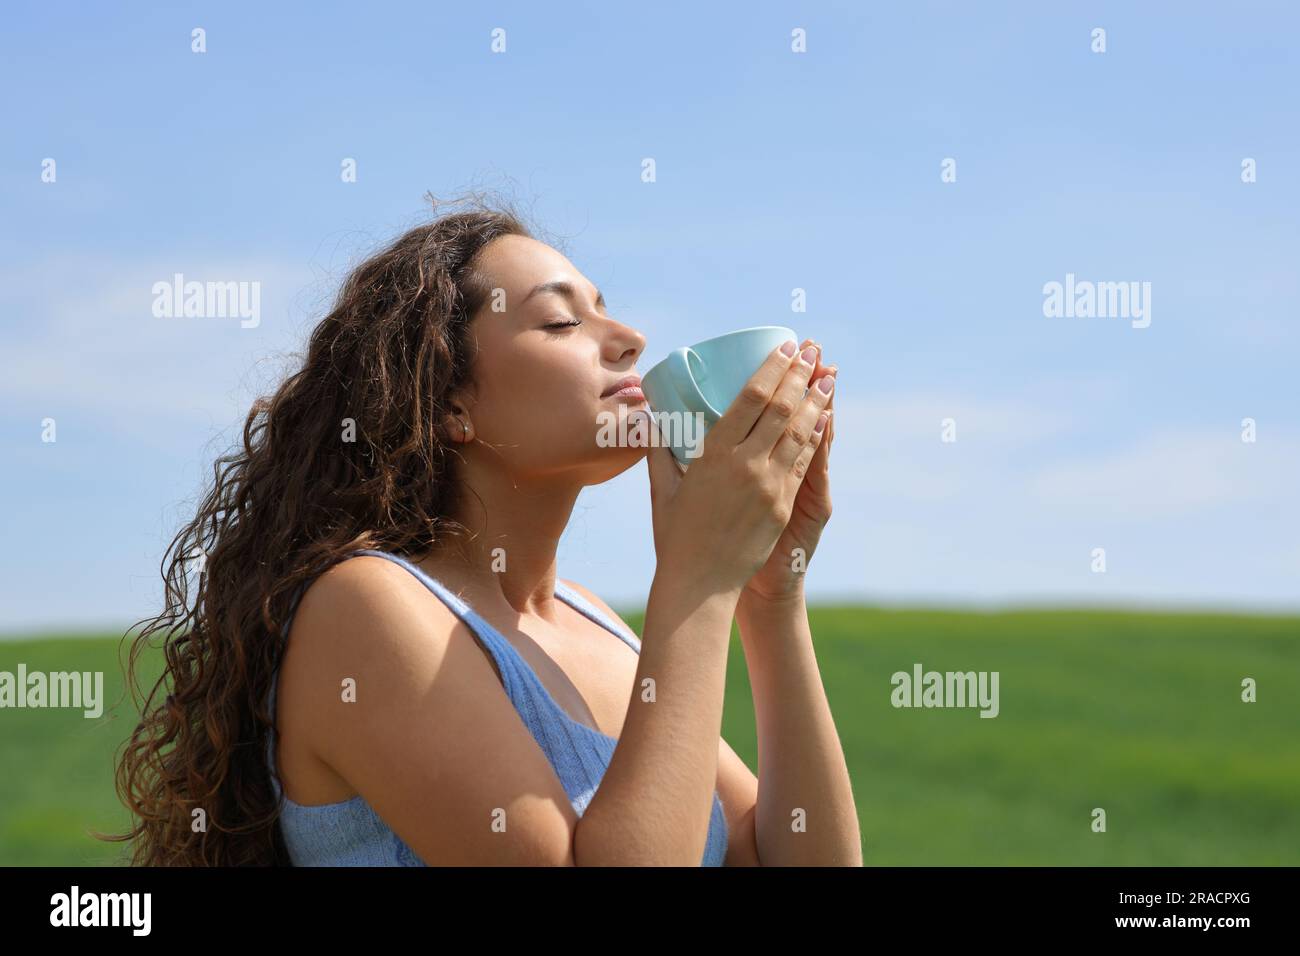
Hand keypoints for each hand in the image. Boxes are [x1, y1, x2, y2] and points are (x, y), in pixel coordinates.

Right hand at [643, 338, 834, 598]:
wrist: (699, 583)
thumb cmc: (675, 536)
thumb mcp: (662, 489)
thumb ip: (659, 453)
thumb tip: (653, 422)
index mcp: (714, 453)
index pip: (752, 398)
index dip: (773, 369)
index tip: (787, 347)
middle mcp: (745, 463)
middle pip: (782, 407)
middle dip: (801, 375)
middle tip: (814, 351)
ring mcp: (769, 485)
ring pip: (800, 432)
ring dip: (817, 401)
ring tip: (828, 377)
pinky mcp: (782, 506)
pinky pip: (803, 463)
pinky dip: (816, 437)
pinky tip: (824, 419)